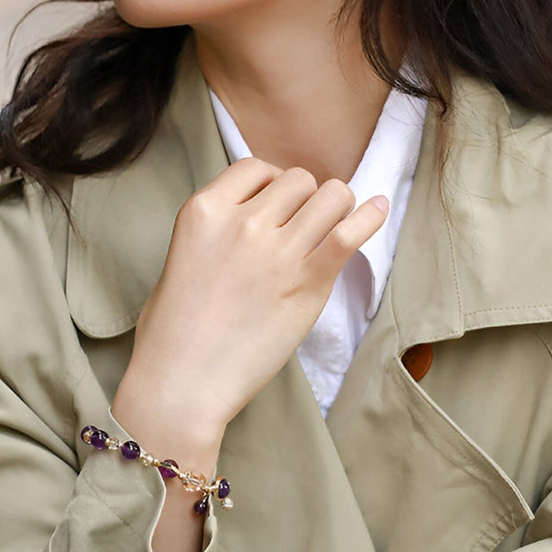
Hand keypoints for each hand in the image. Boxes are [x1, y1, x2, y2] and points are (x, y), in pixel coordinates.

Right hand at [123, 157, 388, 428]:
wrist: (182, 383)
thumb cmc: (173, 335)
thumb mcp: (182, 259)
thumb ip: (216, 231)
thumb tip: (252, 220)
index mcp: (204, 211)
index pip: (256, 169)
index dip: (272, 186)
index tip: (277, 209)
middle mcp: (243, 222)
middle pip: (298, 180)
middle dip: (304, 201)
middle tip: (302, 231)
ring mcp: (277, 252)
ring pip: (330, 196)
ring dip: (335, 210)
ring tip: (330, 231)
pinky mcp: (306, 283)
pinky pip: (348, 232)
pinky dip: (369, 218)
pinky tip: (378, 210)